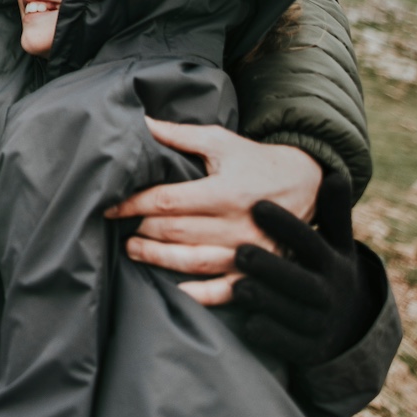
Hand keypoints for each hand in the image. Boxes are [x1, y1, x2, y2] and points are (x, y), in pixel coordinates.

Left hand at [104, 117, 321, 304]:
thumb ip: (179, 134)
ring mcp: (249, 251)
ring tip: (133, 252)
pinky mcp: (259, 270)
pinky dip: (202, 295)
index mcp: (225, 191)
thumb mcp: (220, 142)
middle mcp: (237, 224)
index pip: (168, 201)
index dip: (134, 204)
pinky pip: (227, 290)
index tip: (110, 206)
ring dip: (159, 259)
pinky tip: (177, 292)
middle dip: (142, 231)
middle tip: (118, 230)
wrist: (306, 183)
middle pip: (176, 232)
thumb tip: (140, 121)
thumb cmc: (254, 161)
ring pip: (194, 262)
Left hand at [230, 173, 370, 364]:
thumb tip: (335, 172)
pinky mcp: (306, 349)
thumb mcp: (337, 242)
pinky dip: (268, 334)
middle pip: (300, 280)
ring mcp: (318, 323)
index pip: (310, 241)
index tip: (258, 205)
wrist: (347, 325)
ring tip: (238, 285)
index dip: (286, 225)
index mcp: (333, 262)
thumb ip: (332, 210)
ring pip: (290, 312)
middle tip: (241, 251)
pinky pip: (286, 343)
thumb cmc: (328, 269)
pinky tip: (247, 322)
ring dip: (264, 299)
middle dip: (271, 267)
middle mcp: (328, 293)